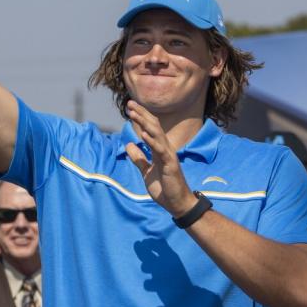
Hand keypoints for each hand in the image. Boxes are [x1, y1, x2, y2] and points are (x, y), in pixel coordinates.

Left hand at [124, 100, 197, 216]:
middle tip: (130, 103)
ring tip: (133, 114)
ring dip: (144, 123)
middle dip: (141, 114)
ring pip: (156, 135)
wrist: (177, 204)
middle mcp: (165, 149)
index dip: (140, 117)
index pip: (149, 129)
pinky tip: (142, 134)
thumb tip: (129, 144)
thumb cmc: (164, 188)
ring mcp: (168, 155)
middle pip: (153, 127)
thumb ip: (138, 158)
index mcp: (159, 149)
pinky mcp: (170, 164)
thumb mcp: (146, 171)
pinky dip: (151, 141)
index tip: (129, 107)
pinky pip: (160, 150)